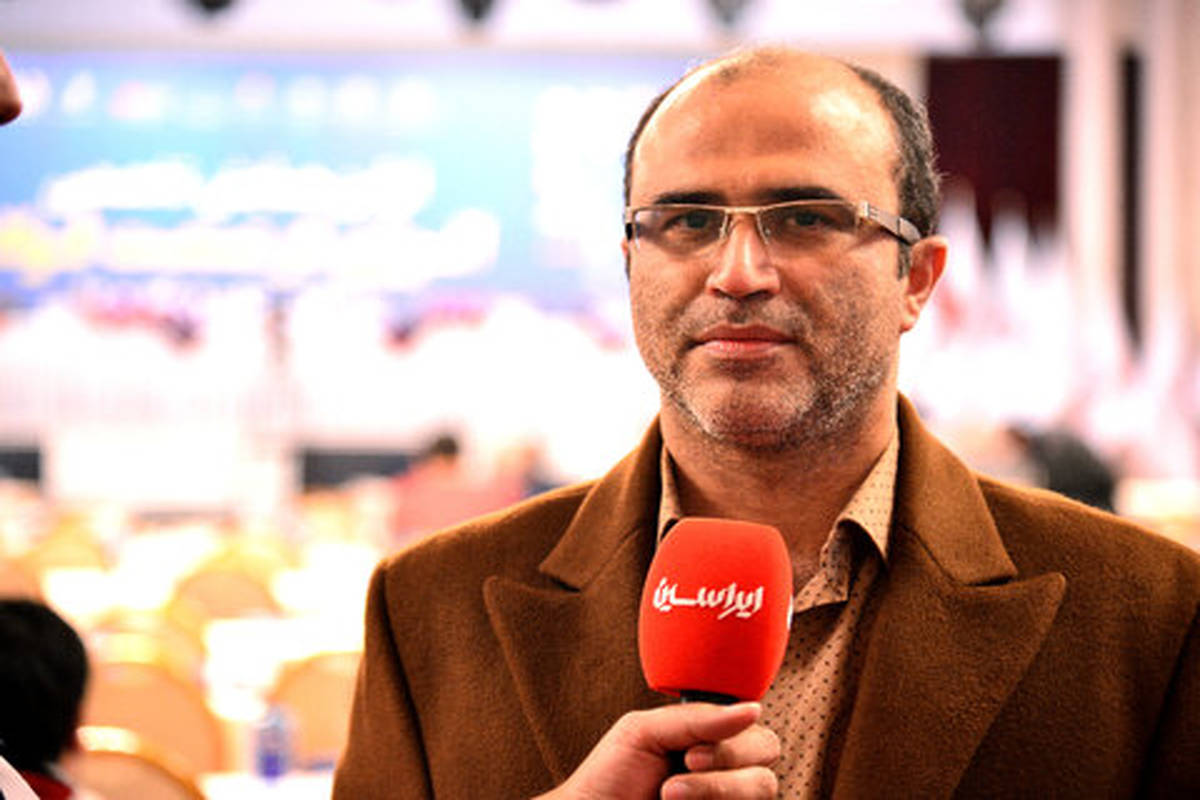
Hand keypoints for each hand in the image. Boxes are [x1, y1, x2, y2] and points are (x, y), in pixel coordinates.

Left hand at [539, 701, 778, 798]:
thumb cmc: (611, 777)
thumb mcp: (645, 731)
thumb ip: (697, 719)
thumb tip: (753, 709)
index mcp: (709, 737)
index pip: (752, 722)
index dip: (737, 728)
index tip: (695, 746)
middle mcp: (726, 768)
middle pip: (767, 749)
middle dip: (729, 756)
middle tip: (686, 762)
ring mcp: (728, 798)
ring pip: (765, 786)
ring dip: (715, 789)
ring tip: (669, 794)